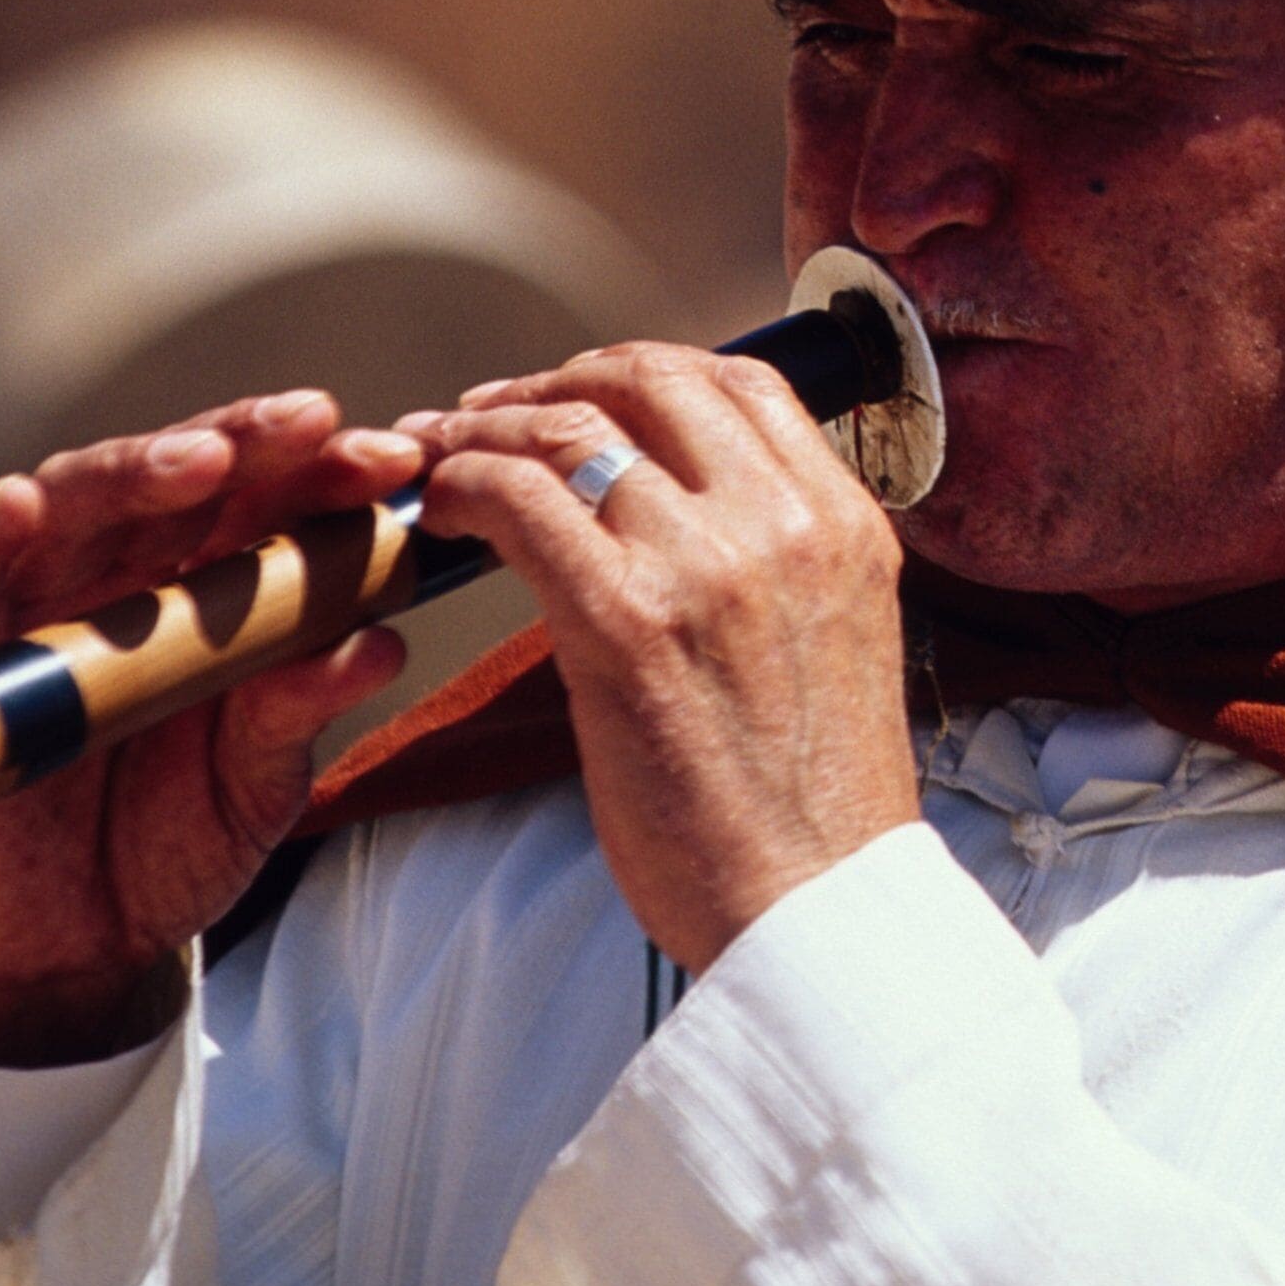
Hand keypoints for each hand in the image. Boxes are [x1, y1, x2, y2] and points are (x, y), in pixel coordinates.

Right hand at [0, 392, 421, 1064]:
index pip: (269, 502)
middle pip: (182, 479)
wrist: (68, 947)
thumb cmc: (167, 841)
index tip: (397, 465)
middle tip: (317, 426)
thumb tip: (382, 644)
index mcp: (208, 586)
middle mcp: (123, 572)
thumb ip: (302, 710)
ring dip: (138, 469)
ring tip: (205, 459)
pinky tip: (23, 505)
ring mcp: (39, 600)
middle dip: (253, 446)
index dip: (327, 474)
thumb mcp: (257, 782)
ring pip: (78, 500)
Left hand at [403, 343, 918, 969]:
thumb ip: (778, 565)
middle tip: (493, 412)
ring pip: (574, 428)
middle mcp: (784, 523)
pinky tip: (441, 514)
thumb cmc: (809, 811)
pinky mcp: (627, 622)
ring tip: (439, 454)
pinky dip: (465, 485)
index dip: (647, 372)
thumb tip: (682, 519)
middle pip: (653, 379)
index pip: (746, 382)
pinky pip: (522, 499)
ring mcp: (707, 564)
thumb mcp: (835, 646)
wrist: (813, 913)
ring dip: (488, 427)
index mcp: (846, 524)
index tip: (586, 398)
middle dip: (558, 380)